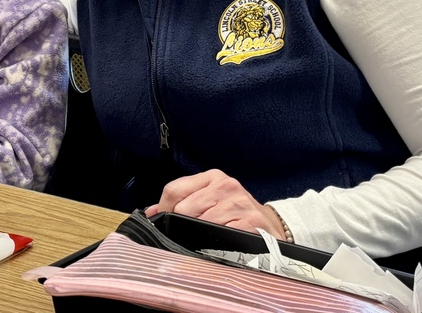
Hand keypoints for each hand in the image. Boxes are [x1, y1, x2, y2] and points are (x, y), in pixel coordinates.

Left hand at [143, 169, 286, 239]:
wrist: (270, 225)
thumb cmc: (235, 213)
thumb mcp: (210, 199)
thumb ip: (181, 201)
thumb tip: (152, 213)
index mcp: (213, 177)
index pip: (174, 189)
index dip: (163, 208)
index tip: (162, 220)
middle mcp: (227, 186)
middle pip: (184, 208)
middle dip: (183, 224)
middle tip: (192, 233)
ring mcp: (240, 203)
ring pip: (200, 223)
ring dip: (201, 236)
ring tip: (211, 238)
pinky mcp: (251, 222)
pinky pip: (220, 236)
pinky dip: (217, 244)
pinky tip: (222, 242)